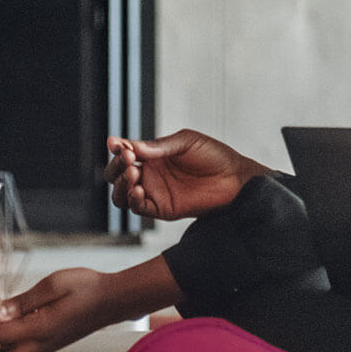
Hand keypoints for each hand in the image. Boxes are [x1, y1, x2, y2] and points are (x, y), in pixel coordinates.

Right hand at [105, 129, 268, 220]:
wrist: (235, 179)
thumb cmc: (213, 156)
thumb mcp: (185, 142)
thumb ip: (158, 146)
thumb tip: (130, 147)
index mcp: (152, 154)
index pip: (123, 152)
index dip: (116, 147)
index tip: (115, 143)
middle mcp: (150, 174)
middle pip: (116, 174)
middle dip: (115, 166)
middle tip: (127, 159)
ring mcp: (154, 192)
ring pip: (121, 194)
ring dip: (120, 184)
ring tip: (133, 174)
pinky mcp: (162, 209)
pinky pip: (138, 208)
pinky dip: (132, 200)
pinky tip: (138, 190)